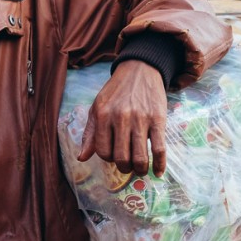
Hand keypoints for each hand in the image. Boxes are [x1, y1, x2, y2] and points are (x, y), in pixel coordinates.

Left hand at [77, 60, 167, 177]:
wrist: (140, 69)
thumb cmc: (116, 92)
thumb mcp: (97, 107)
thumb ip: (89, 133)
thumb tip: (81, 158)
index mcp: (103, 115)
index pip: (103, 151)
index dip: (108, 158)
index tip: (114, 155)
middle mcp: (121, 118)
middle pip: (121, 158)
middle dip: (124, 168)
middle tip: (128, 166)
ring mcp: (140, 119)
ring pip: (139, 157)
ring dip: (140, 169)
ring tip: (140, 169)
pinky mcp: (158, 119)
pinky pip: (159, 149)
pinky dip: (159, 165)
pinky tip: (158, 172)